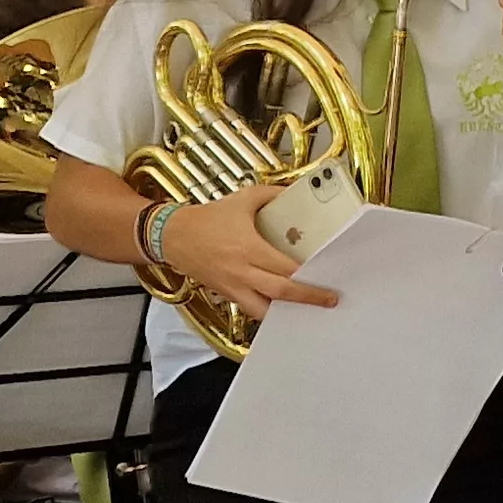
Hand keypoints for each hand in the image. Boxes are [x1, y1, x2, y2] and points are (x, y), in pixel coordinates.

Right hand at [160, 187, 334, 317]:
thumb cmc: (208, 217)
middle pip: (280, 292)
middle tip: (329, 300)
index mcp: (249, 247)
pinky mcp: (226, 294)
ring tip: (308, 311)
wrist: (172, 235)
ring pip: (263, 309)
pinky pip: (249, 309)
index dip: (308, 274)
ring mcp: (232, 286)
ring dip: (286, 312)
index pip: (285, 267)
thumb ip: (273, 195)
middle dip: (307, 297)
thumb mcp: (244, 199)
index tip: (329, 274)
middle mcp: (241, 271)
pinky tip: (281, 310)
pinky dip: (266, 312)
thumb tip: (297, 191)